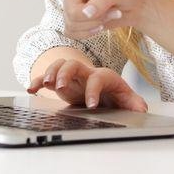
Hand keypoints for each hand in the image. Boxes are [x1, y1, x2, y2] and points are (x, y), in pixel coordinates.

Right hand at [3, 0, 166, 38]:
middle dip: (91, 18)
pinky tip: (104, 23)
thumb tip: (84, 13)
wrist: (138, 3)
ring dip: (94, 26)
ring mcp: (72, 7)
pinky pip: (75, 35)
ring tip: (112, 13)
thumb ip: (101, 2)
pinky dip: (92, 33)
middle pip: (69, 14)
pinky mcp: (77, 21)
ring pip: (71, 27)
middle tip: (112, 9)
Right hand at [28, 59, 147, 111]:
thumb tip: (141, 109)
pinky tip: (32, 88)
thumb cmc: (115, 95)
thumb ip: (134, 104)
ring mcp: (73, 76)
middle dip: (66, 73)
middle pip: (74, 64)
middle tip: (61, 87)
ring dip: (51, 72)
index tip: (91, 105)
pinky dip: (38, 81)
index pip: (98, 78)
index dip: (94, 90)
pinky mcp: (62, 83)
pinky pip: (48, 78)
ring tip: (46, 84)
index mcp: (104, 77)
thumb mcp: (127, 100)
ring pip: (60, 65)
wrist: (104, 92)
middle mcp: (87, 73)